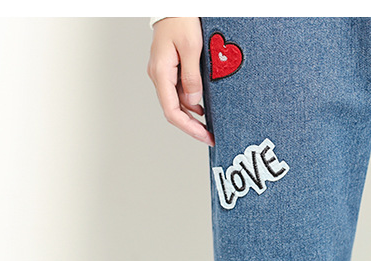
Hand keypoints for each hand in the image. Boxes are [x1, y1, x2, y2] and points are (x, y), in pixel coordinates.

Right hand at [147, 17, 214, 145]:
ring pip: (178, 101)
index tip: (205, 136)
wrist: (173, 6)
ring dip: (193, 114)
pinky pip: (180, 90)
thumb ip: (192, 77)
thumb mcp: (192, 48)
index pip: (172, 111)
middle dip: (193, 125)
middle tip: (211, 135)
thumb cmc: (180, 21)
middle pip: (174, 110)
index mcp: (161, 73)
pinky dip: (192, 101)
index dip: (189, 128)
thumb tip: (194, 102)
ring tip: (212, 124)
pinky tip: (205, 106)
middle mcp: (159, 75)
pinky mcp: (170, 68)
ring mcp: (163, 72)